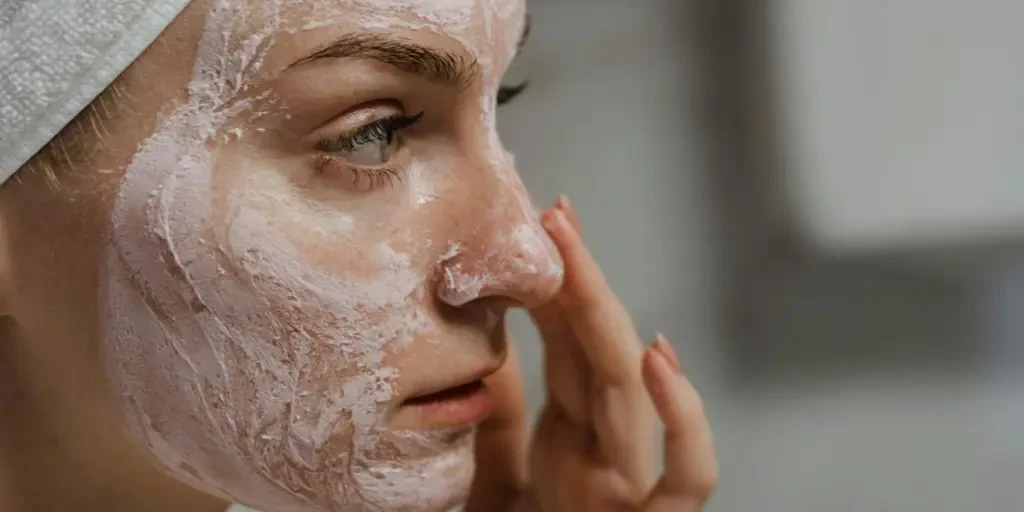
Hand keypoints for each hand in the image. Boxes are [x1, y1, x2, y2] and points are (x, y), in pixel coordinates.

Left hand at [523, 196, 717, 510]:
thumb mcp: (492, 472)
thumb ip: (495, 416)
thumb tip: (481, 343)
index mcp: (572, 431)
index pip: (571, 340)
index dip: (561, 280)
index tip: (545, 221)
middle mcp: (606, 447)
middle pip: (598, 350)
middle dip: (579, 278)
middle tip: (552, 215)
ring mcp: (628, 483)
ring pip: (629, 392)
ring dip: (604, 317)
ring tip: (573, 256)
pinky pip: (685, 480)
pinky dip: (683, 421)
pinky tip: (657, 361)